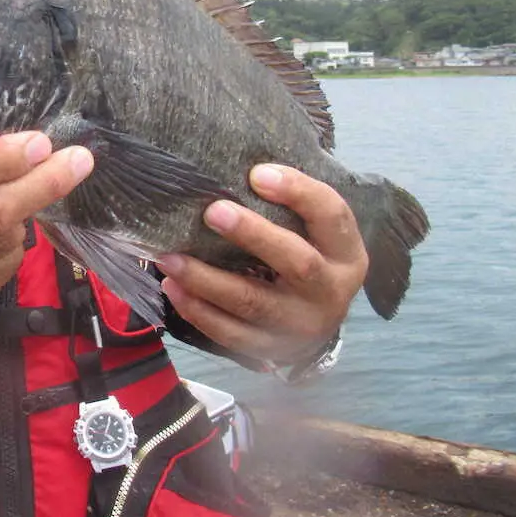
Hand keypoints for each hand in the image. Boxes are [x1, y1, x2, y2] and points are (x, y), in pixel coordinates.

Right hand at [0, 131, 93, 328]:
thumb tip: (19, 135)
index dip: (0, 159)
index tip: (40, 141)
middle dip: (42, 183)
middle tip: (78, 159)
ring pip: (3, 237)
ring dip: (25, 210)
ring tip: (22, 190)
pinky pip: (5, 263)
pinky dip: (14, 239)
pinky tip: (2, 227)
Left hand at [155, 164, 367, 363]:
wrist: (315, 321)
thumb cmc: (306, 256)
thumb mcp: (314, 232)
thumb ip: (290, 205)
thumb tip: (243, 167)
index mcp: (347, 254)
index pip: (332, 215)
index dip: (298, 192)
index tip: (257, 173)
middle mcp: (330, 292)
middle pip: (297, 262)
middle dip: (252, 235)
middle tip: (212, 211)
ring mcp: (300, 326)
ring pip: (252, 302)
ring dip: (205, 279)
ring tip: (168, 257)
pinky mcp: (269, 349)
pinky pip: (229, 333)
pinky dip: (197, 310)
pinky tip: (172, 286)